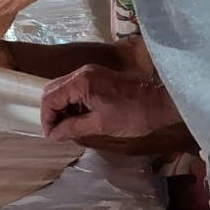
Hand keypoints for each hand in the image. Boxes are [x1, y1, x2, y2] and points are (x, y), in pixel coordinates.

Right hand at [40, 64, 184, 155]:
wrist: (162, 104)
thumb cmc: (132, 116)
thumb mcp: (100, 125)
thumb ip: (73, 128)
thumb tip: (54, 135)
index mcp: (80, 82)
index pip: (50, 98)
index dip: (47, 119)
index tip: (52, 136)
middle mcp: (82, 73)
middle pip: (53, 90)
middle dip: (51, 112)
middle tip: (57, 132)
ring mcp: (90, 73)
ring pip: (64, 88)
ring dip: (62, 107)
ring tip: (68, 127)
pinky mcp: (99, 77)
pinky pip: (76, 88)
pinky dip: (73, 102)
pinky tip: (79, 117)